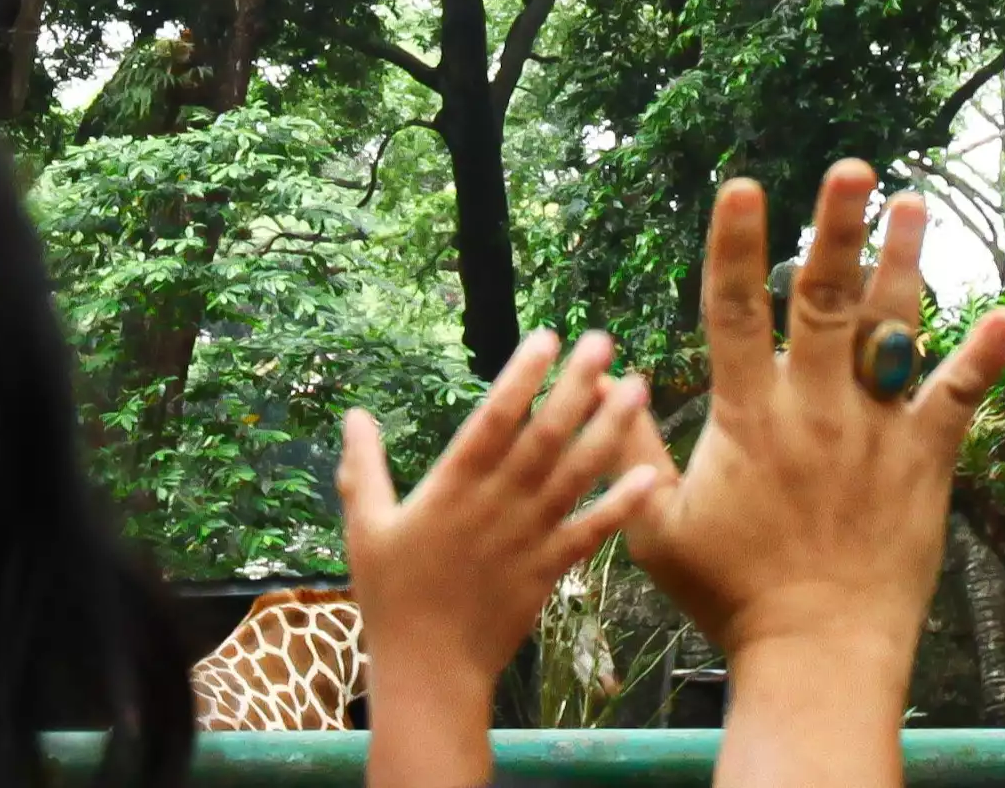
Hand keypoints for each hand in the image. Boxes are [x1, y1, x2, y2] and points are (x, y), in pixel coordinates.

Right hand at [341, 330, 658, 787]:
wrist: (430, 668)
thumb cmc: (390, 595)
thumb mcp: (366, 525)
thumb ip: (364, 467)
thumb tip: (354, 416)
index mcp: (451, 487)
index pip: (492, 418)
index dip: (521, 377)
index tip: (546, 336)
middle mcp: (496, 504)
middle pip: (544, 435)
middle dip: (576, 385)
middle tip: (603, 341)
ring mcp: (527, 537)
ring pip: (575, 474)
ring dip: (609, 429)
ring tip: (638, 388)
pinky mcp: (549, 570)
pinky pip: (591, 531)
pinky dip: (621, 504)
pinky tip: (650, 474)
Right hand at [620, 160, 1004, 786]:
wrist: (818, 652)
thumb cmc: (730, 595)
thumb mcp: (656, 525)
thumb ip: (632, 447)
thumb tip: (613, 381)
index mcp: (746, 417)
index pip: (733, 312)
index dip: (735, 246)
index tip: (741, 185)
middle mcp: (813, 410)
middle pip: (825, 301)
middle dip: (836, 229)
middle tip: (852, 168)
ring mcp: (874, 433)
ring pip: (892, 332)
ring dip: (905, 263)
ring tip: (913, 201)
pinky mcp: (924, 464)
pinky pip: (959, 400)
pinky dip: (985, 358)